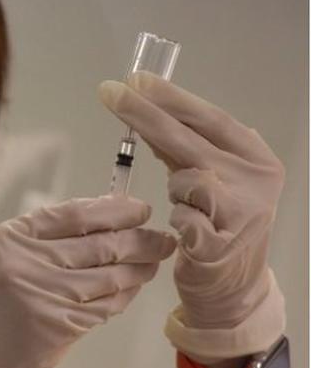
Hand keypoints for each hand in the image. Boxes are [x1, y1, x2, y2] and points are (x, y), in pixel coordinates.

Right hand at [0, 195, 174, 367]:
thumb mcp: (4, 253)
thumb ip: (48, 237)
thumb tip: (111, 221)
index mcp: (15, 236)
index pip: (78, 213)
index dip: (117, 209)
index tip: (140, 210)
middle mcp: (29, 262)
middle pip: (103, 244)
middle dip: (141, 239)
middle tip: (162, 238)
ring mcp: (45, 295)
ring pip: (111, 276)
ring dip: (139, 269)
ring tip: (152, 263)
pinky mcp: (58, 326)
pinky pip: (104, 307)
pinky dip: (123, 296)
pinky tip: (130, 289)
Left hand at [99, 72, 285, 361]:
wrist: (231, 288)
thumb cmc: (215, 226)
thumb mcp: (208, 181)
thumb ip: (185, 149)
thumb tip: (147, 105)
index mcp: (256, 158)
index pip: (209, 118)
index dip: (171, 98)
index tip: (136, 80)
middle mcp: (257, 179)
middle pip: (189, 139)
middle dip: (144, 113)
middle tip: (111, 91)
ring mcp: (244, 212)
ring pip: (185, 179)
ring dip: (175, 189)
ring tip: (188, 208)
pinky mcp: (221, 243)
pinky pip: (180, 217)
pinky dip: (177, 221)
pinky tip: (188, 232)